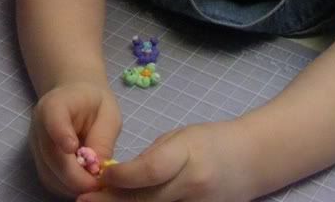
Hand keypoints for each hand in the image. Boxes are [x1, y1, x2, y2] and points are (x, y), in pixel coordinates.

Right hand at [28, 82, 121, 197]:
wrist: (75, 99)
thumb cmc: (94, 104)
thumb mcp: (108, 113)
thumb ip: (103, 137)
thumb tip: (98, 168)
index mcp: (55, 104)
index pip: (52, 119)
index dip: (60, 135)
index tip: (73, 148)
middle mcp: (39, 126)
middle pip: (51, 156)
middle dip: (76, 176)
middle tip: (100, 183)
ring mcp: (36, 146)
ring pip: (49, 174)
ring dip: (73, 185)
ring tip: (95, 183)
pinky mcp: (39, 162)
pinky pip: (51, 181)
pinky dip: (68, 187)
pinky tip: (85, 182)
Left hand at [79, 120, 255, 201]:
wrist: (251, 161)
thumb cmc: (210, 141)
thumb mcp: (179, 138)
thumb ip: (149, 159)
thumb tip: (115, 177)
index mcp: (188, 155)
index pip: (149, 170)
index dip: (121, 176)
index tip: (99, 175)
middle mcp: (194, 186)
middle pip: (145, 201)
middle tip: (83, 199)